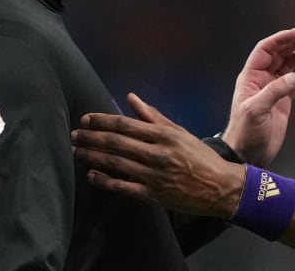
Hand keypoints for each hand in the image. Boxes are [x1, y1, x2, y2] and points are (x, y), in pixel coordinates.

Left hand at [72, 93, 244, 217]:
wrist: (220, 187)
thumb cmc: (199, 157)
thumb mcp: (179, 132)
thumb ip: (153, 116)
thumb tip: (130, 98)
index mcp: (164, 135)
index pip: (126, 125)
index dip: (102, 121)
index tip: (85, 119)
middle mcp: (157, 154)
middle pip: (116, 143)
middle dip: (91, 138)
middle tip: (74, 135)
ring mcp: (154, 176)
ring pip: (116, 164)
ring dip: (93, 157)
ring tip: (77, 152)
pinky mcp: (153, 195)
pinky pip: (123, 187)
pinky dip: (105, 180)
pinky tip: (92, 174)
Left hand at [221, 28, 294, 166]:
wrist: (248, 154)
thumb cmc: (245, 131)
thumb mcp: (256, 109)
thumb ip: (274, 91)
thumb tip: (294, 76)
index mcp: (251, 77)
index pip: (265, 50)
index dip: (280, 40)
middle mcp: (262, 79)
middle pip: (279, 55)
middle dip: (294, 44)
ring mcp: (273, 89)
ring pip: (288, 67)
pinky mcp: (283, 102)